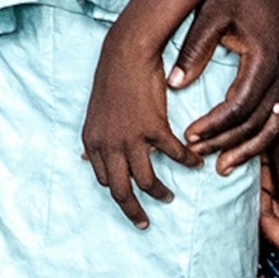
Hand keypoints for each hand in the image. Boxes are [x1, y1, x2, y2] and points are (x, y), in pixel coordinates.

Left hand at [83, 25, 193, 228]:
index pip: (102, 180)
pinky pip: (174, 155)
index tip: (129, 200)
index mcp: (92, 142)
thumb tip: (83, 160)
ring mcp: (130, 138)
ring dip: (159, 193)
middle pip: (120, 191)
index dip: (116, 192)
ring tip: (168, 197)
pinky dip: (187, 162)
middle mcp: (108, 145)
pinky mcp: (154, 128)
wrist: (126, 54)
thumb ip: (94, 140)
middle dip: (133, 211)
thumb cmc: (112, 81)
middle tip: (144, 223)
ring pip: (146, 181)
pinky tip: (195, 164)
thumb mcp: (95, 114)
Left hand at [174, 0, 278, 166]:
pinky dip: (263, 136)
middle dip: (226, 143)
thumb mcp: (213, 13)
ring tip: (221, 166)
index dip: (213, 127)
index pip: (238, 107)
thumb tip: (175, 84)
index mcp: (264, 59)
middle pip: (257, 124)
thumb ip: (194, 49)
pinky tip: (244, 147)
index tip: (188, 137)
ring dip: (248, 148)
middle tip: (195, 153)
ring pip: (274, 126)